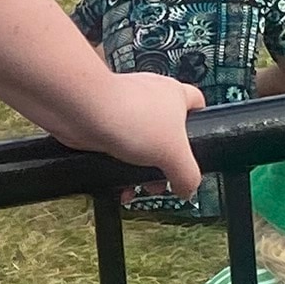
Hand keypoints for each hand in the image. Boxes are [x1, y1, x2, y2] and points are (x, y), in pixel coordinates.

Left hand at [70, 68, 201, 202]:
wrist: (84, 111)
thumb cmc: (131, 117)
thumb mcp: (174, 154)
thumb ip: (188, 175)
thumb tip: (188, 189)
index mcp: (175, 94)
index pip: (197, 103)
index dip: (201, 125)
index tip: (195, 147)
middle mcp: (151, 96)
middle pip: (166, 132)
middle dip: (164, 161)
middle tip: (161, 180)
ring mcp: (125, 107)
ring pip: (139, 143)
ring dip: (138, 169)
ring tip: (135, 188)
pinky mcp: (102, 119)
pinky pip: (115, 148)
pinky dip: (116, 167)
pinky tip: (115, 184)